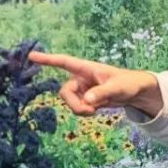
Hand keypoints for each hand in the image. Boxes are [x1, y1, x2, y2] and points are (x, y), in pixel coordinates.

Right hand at [28, 51, 163, 117]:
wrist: (135, 92)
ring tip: (95, 110)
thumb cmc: (128, 83)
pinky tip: (95, 110)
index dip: (48, 59)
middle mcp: (81, 78)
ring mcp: (82, 89)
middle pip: (64, 91)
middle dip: (73, 104)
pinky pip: (77, 107)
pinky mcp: (85, 99)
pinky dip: (84, 112)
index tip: (32, 56)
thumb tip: (87, 101)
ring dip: (80, 109)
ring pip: (69, 102)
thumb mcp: (118, 88)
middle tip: (89, 111)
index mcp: (86, 68)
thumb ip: (102, 93)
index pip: (64, 62)